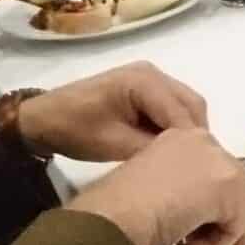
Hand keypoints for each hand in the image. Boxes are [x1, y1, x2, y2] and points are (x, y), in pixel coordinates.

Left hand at [17, 61, 210, 161]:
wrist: (43, 119)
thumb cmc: (75, 130)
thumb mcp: (114, 145)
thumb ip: (154, 150)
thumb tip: (188, 164)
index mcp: (144, 81)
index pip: (182, 113)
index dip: (193, 143)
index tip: (201, 172)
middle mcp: (153, 73)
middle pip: (192, 105)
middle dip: (196, 136)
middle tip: (197, 169)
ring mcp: (150, 77)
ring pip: (186, 106)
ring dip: (188, 132)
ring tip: (185, 162)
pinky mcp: (145, 88)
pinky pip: (172, 107)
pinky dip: (175, 127)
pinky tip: (172, 150)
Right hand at [64, 128, 244, 244]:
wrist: (109, 218)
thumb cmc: (121, 212)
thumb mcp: (163, 194)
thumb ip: (197, 193)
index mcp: (182, 137)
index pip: (220, 169)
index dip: (218, 202)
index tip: (199, 227)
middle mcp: (203, 140)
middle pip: (239, 184)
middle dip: (228, 219)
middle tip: (199, 244)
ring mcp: (217, 160)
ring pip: (243, 205)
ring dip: (220, 236)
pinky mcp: (226, 184)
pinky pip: (239, 223)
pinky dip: (218, 243)